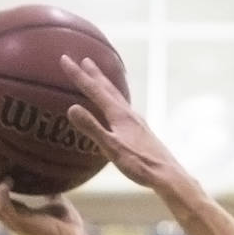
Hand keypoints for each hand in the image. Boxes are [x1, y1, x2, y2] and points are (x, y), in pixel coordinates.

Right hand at [0, 156, 85, 234]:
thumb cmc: (69, 227)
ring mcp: (13, 221)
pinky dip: (2, 194)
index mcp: (15, 211)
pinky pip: (3, 208)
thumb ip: (51, 192)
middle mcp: (9, 216)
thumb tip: (54, 178)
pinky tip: (5, 181)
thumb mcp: (58, 203)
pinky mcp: (21, 224)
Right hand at [60, 55, 187, 190]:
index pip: (94, 90)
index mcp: (120, 115)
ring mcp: (138, 123)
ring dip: (107, 86)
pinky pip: (125, 109)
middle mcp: (130, 114)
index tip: (64, 58)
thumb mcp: (112, 148)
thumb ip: (92, 128)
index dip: (78, 74)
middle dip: (95, 74)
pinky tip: (119, 110)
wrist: (168, 176)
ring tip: (101, 79)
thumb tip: (71, 107)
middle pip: (109, 89)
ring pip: (119, 98)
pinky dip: (117, 101)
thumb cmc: (140, 164)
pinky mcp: (143, 132)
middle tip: (85, 59)